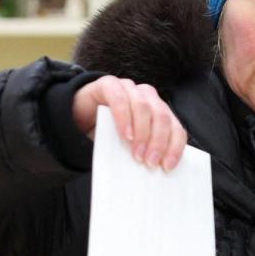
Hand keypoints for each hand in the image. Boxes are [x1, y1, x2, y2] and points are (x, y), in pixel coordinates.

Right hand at [73, 75, 187, 170]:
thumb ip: (142, 150)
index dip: (175, 147)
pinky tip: (125, 135)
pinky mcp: (109, 85)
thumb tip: (153, 170)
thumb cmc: (107, 132)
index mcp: (158, 111)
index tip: (168, 166)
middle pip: (162, 116)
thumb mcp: (129, 144)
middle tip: (150, 162)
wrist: (78, 116)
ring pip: (144, 106)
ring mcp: (129, 88)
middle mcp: (147, 96)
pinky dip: (124, 118)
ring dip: (142, 133)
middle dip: (159, 141)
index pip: (175, 127)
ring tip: (137, 153)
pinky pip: (120, 99)